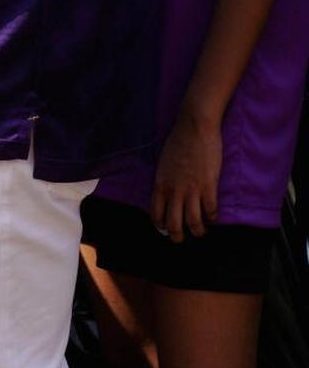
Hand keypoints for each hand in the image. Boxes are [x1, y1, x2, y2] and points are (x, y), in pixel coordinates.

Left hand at [149, 113, 221, 242]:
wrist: (194, 128)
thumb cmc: (178, 142)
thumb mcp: (163, 163)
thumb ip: (165, 180)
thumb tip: (167, 192)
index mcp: (160, 184)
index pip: (155, 213)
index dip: (159, 225)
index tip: (164, 228)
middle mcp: (174, 191)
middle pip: (173, 224)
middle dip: (176, 236)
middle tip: (180, 239)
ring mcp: (192, 190)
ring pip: (193, 222)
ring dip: (197, 231)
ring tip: (200, 232)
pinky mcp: (208, 186)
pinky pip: (211, 210)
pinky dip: (212, 217)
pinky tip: (213, 217)